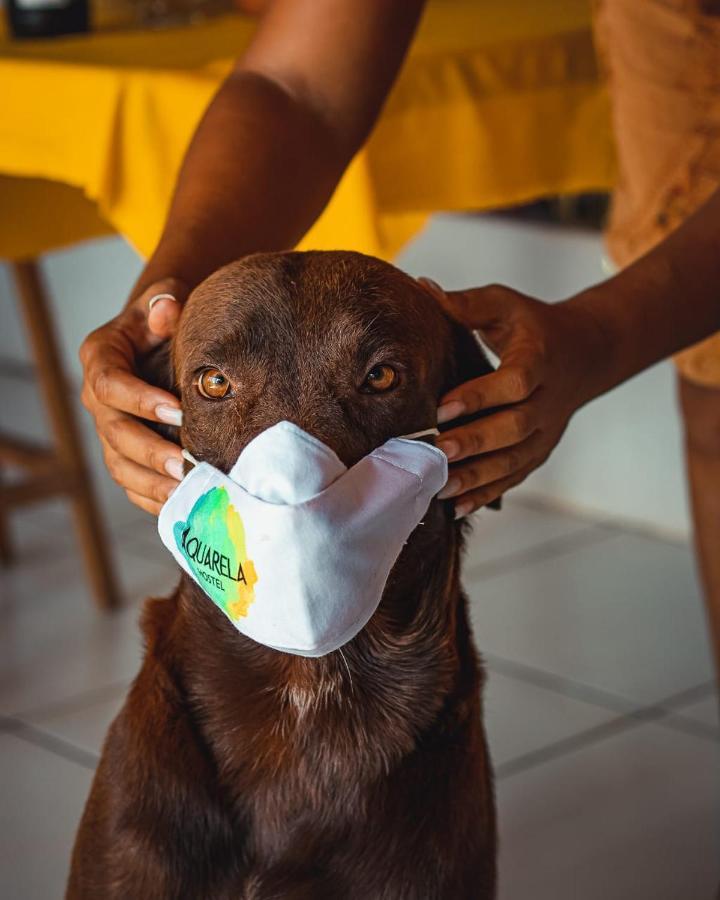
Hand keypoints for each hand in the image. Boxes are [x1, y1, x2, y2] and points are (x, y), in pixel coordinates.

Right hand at [79, 278, 187, 515]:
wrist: (165, 340)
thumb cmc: (168, 318)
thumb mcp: (166, 298)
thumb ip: (165, 302)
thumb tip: (167, 308)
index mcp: (101, 357)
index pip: (110, 384)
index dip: (140, 400)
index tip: (178, 412)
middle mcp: (98, 398)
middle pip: (114, 433)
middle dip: (150, 452)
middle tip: (186, 464)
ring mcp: (109, 430)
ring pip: (120, 465)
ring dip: (153, 482)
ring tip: (188, 490)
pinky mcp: (125, 454)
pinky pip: (132, 483)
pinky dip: (154, 498)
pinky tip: (184, 505)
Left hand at [426, 282, 607, 516]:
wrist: (583, 353)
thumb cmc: (531, 327)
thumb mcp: (504, 305)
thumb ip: (467, 303)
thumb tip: (423, 289)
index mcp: (539, 360)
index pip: (515, 383)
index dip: (480, 396)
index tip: (441, 407)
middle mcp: (547, 402)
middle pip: (514, 428)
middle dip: (474, 443)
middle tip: (435, 452)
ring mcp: (545, 432)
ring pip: (514, 460)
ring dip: (477, 476)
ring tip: (439, 486)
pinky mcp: (538, 452)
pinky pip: (514, 477)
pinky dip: (486, 493)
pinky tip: (456, 506)